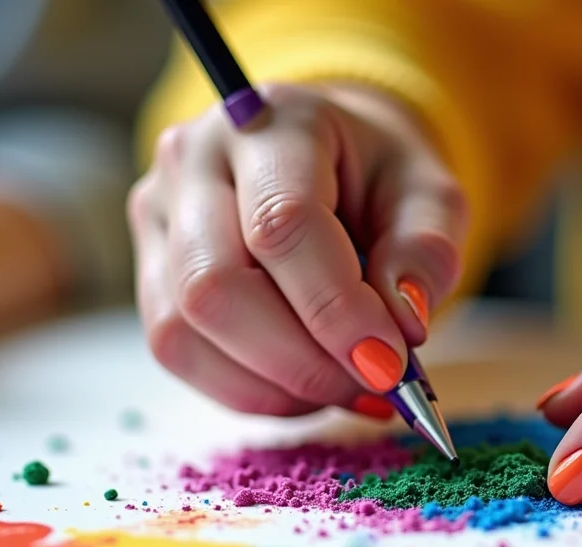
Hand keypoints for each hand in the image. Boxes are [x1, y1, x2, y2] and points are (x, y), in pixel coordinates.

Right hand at [129, 84, 466, 418]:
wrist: (332, 160)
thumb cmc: (380, 176)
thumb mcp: (431, 196)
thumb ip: (425, 253)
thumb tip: (401, 325)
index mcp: (273, 121)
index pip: (282, 224)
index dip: (336, 308)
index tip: (389, 363)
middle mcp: (193, 160)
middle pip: (216, 285)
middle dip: (302, 360)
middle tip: (371, 384)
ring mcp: (157, 217)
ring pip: (183, 329)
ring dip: (274, 383)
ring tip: (343, 385)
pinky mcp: (150, 273)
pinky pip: (178, 353)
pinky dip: (248, 389)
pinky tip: (303, 385)